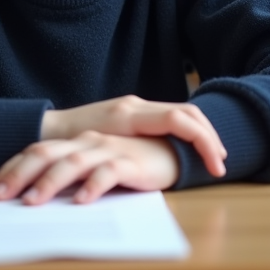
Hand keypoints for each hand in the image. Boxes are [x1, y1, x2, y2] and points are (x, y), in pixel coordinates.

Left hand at [0, 131, 179, 204]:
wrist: (173, 149)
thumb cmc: (130, 160)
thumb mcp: (93, 166)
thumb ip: (69, 176)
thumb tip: (33, 196)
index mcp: (75, 142)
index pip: (35, 152)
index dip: (10, 169)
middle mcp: (86, 142)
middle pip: (44, 155)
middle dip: (17, 175)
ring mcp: (108, 150)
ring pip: (72, 164)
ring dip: (49, 182)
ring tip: (31, 202)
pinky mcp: (131, 162)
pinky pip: (108, 173)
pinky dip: (92, 186)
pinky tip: (80, 201)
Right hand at [41, 95, 226, 177]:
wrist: (47, 135)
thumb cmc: (77, 142)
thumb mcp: (111, 139)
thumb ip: (132, 142)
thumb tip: (160, 158)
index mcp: (138, 109)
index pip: (184, 113)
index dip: (206, 133)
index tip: (219, 157)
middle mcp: (137, 104)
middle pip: (189, 112)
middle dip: (211, 137)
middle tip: (222, 162)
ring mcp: (129, 110)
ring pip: (182, 116)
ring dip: (204, 140)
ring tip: (214, 164)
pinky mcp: (119, 119)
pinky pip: (166, 124)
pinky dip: (186, 141)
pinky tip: (189, 163)